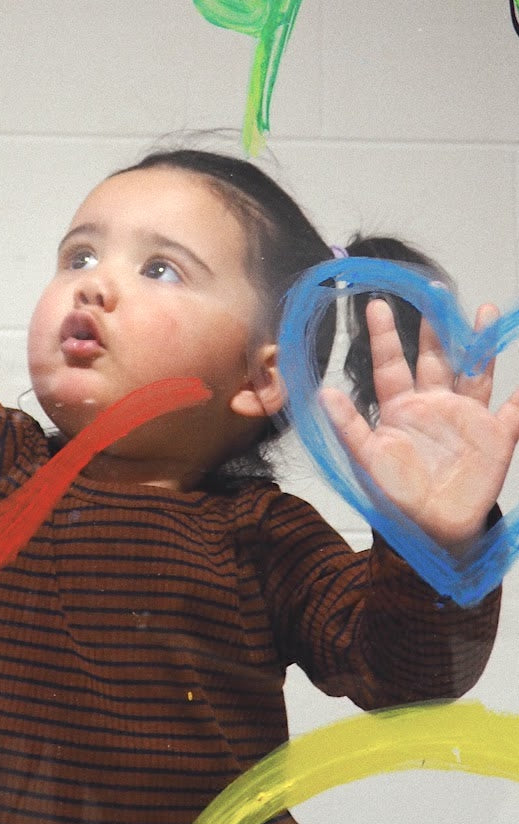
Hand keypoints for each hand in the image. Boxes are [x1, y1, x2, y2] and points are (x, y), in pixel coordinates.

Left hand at [321, 298, 518, 551]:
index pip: (391, 364)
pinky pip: (514, 412)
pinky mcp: (495, 438)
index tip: (376, 305)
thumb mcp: (365, 459)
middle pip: (436, 359)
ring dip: (479, 345)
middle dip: (435, 328)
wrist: (429, 531)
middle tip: (435, 293)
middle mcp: (433, 405)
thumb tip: (324, 392)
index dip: (385, 336)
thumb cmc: (394, 495)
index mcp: (400, 408)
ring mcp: (466, 418)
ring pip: (475, 372)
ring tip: (480, 313)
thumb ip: (348, 426)